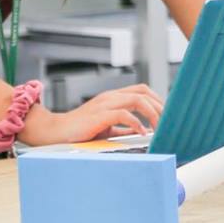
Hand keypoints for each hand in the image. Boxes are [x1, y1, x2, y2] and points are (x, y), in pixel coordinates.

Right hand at [19, 84, 163, 145]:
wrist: (55, 132)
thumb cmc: (79, 131)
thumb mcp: (106, 127)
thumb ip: (123, 127)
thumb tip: (141, 132)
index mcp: (113, 98)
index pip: (141, 90)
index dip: (157, 100)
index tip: (166, 114)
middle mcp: (110, 97)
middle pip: (143, 92)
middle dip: (160, 106)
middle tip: (168, 122)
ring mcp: (104, 104)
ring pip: (137, 99)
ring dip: (152, 113)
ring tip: (159, 127)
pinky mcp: (99, 116)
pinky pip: (123, 114)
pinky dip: (136, 123)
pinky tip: (142, 132)